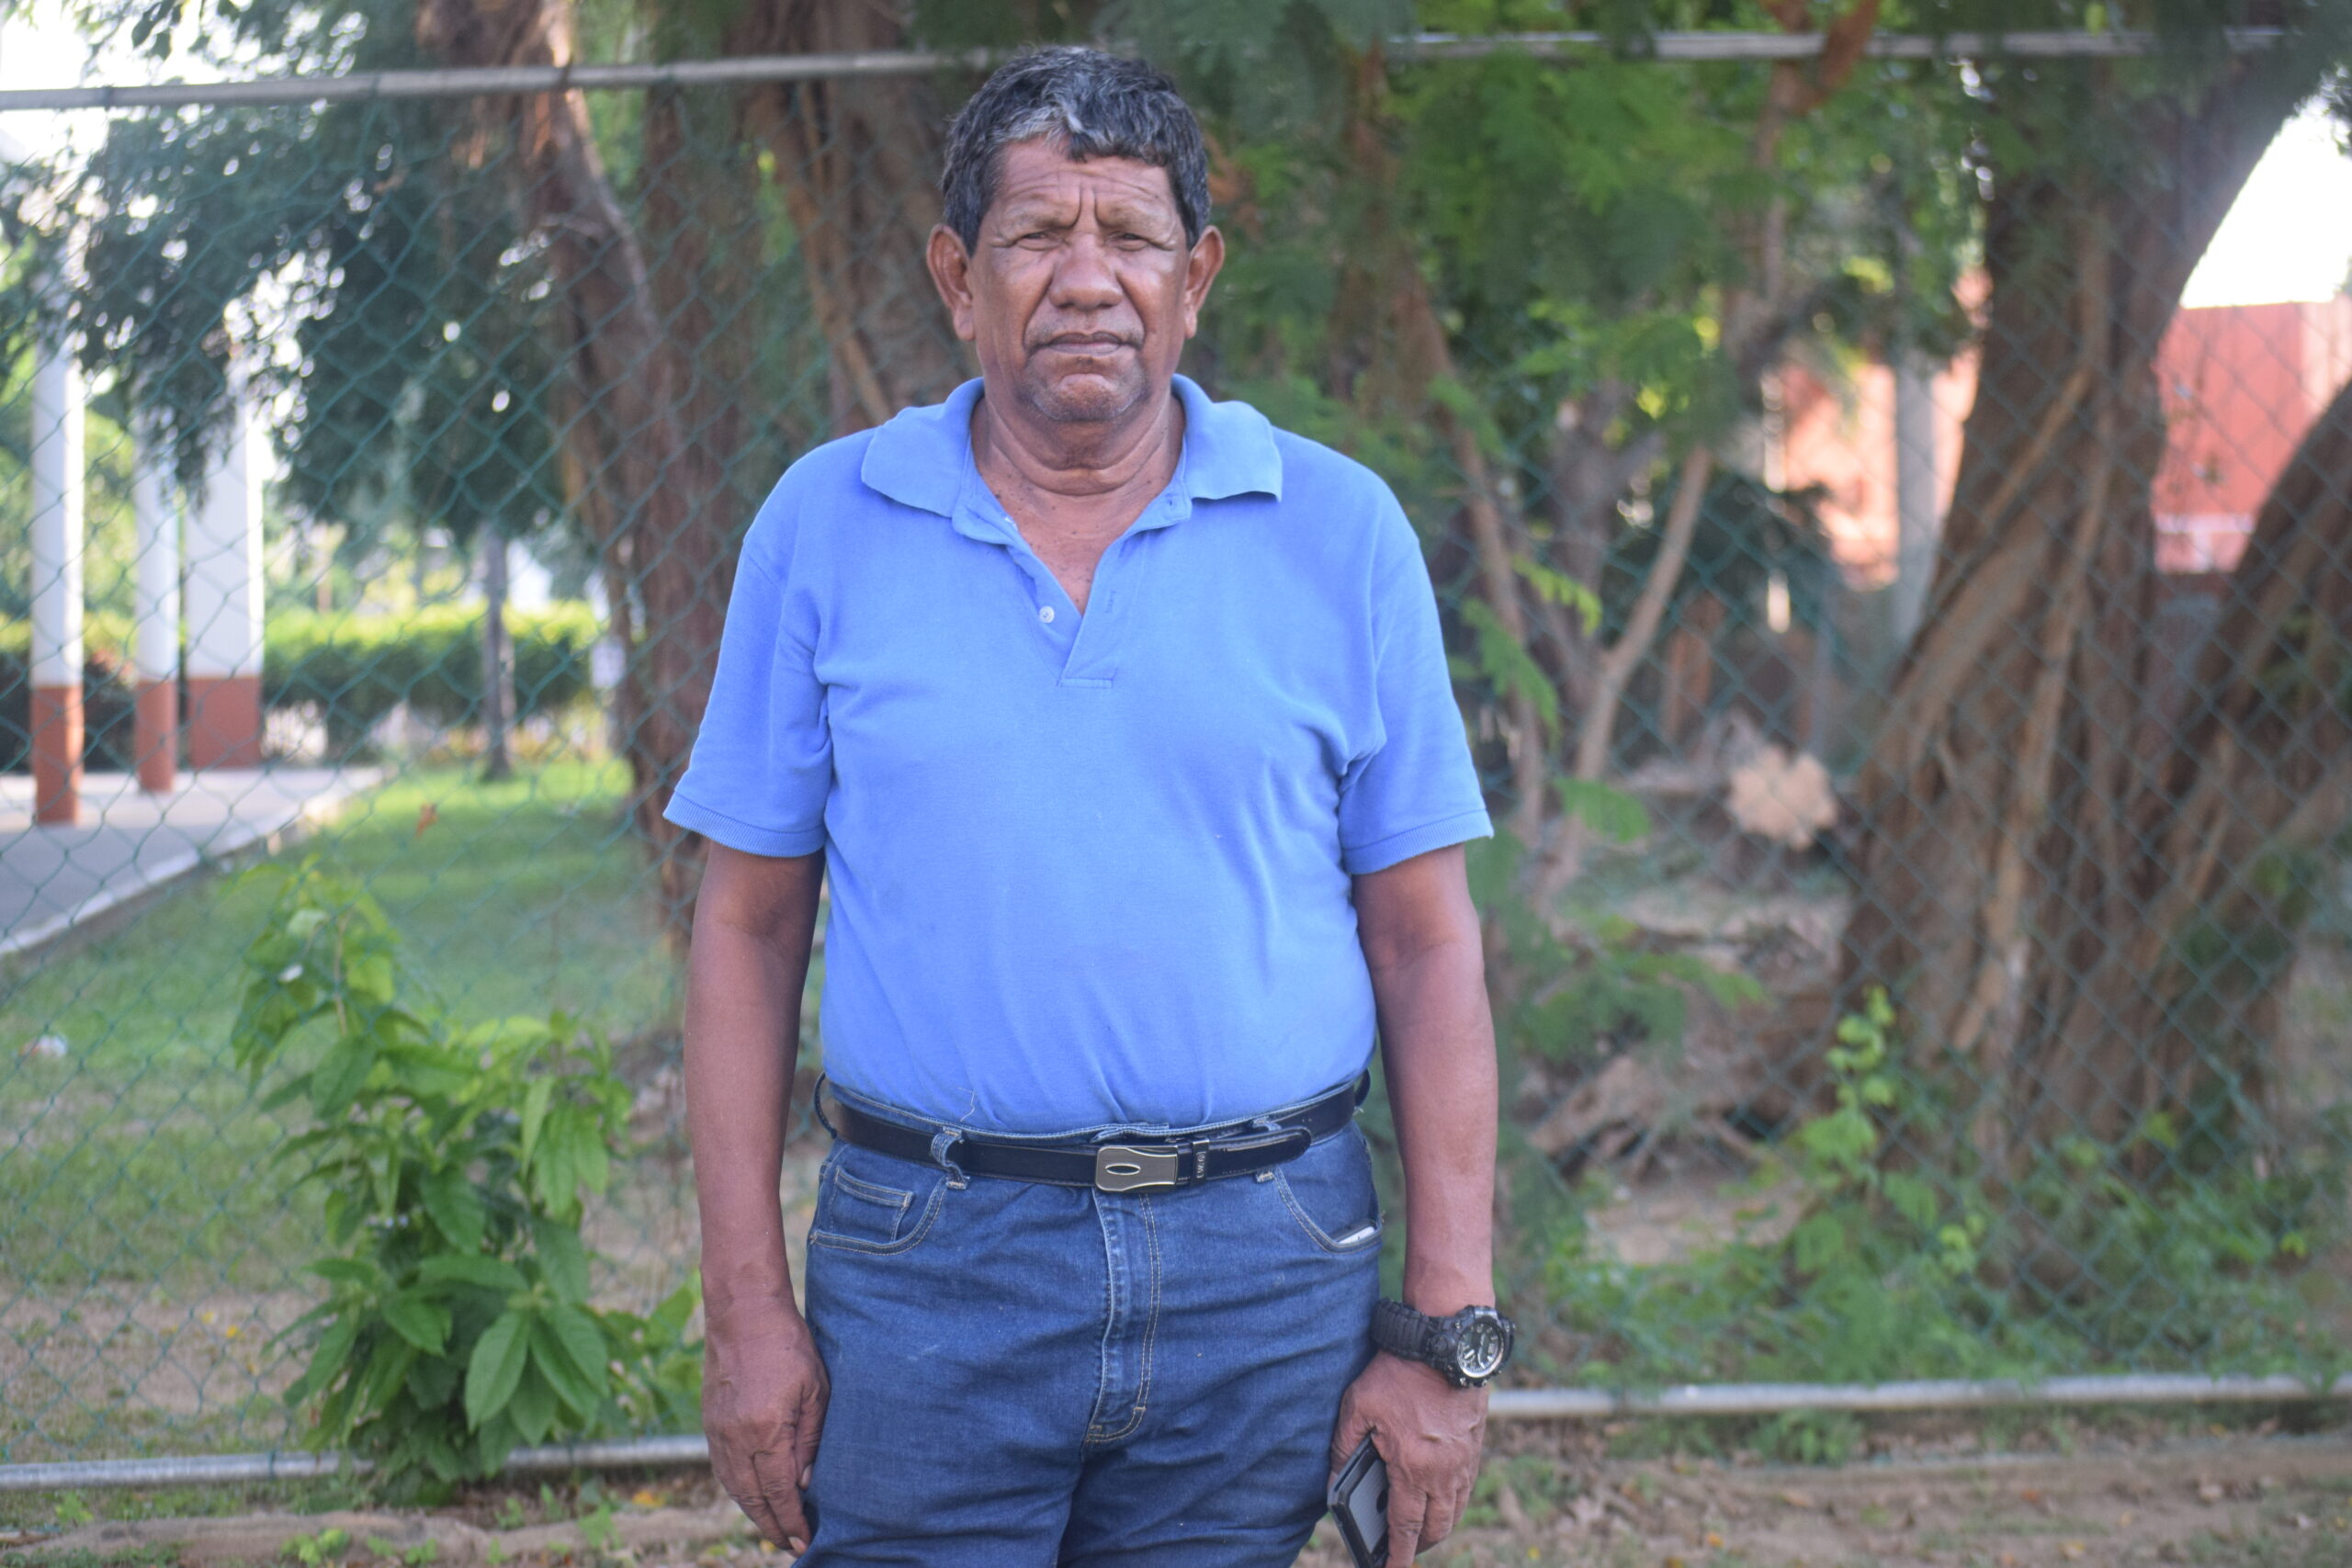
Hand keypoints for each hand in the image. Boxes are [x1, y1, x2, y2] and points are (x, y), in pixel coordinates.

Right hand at [702, 1296, 829, 1552]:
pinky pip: (722, 1468)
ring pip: (733, 1486)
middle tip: (789, 1544)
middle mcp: (736, 1438)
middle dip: (771, 1525)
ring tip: (772, 1526)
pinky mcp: (710, 1421)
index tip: (804, 1540)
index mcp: (765, 1430)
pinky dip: (737, 1489)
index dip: (791, 1520)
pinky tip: (751, 1495)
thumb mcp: (816, 1388)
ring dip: (753, 1511)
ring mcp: (718, 1430)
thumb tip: (805, 1482)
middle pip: (752, 1497)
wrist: (743, 1312)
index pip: (779, 1492)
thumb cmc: (788, 1345)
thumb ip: (811, 1437)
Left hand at [1330, 1351, 1487, 1560]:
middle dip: (1420, 1545)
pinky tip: (1440, 1497)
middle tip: (1403, 1551)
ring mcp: (1464, 1461)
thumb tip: (1333, 1482)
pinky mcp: (1474, 1447)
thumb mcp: (1357, 1407)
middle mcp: (1444, 1472)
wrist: (1443, 1344)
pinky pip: (1466, 1489)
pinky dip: (1453, 1503)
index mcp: (1412, 1467)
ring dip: (1438, 1526)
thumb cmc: (1397, 1374)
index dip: (1399, 1555)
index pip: (1405, 1526)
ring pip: (1455, 1511)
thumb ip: (1342, 1448)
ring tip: (1420, 1530)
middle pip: (1436, 1527)